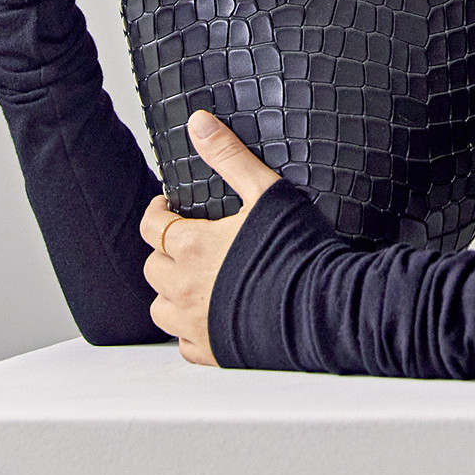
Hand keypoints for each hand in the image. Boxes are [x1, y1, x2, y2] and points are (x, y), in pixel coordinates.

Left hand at [141, 110, 280, 364]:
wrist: (321, 308)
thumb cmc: (295, 249)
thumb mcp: (264, 189)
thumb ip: (229, 155)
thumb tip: (198, 123)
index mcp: (192, 247)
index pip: (153, 226)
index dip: (157, 212)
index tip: (168, 207)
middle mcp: (185, 288)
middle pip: (153, 267)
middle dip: (164, 250)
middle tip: (183, 239)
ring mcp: (196, 324)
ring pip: (160, 309)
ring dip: (169, 292)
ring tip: (190, 278)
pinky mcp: (213, 351)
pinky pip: (184, 345)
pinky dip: (189, 330)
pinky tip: (208, 315)